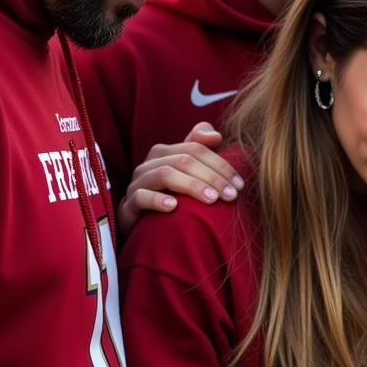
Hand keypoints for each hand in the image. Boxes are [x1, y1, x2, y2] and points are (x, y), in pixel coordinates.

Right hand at [116, 122, 241, 233]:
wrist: (143, 231)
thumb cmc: (172, 199)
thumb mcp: (190, 177)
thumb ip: (202, 151)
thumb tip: (216, 135)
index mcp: (164, 153)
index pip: (196, 149)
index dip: (221, 164)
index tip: (240, 184)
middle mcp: (148, 165)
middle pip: (183, 160)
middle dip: (212, 177)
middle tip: (231, 195)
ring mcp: (136, 185)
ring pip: (164, 174)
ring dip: (192, 186)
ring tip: (212, 200)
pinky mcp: (127, 207)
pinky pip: (140, 197)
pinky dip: (158, 200)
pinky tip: (175, 207)